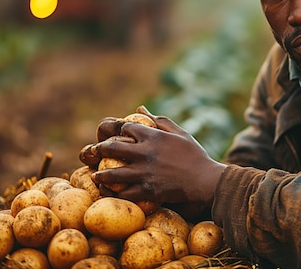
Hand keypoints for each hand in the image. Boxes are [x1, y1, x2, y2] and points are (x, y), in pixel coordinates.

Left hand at [92, 110, 226, 206]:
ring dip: (101, 175)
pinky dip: (114, 194)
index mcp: (153, 136)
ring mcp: (145, 174)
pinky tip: (110, 192)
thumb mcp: (180, 133)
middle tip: (97, 151)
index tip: (119, 135)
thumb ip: (159, 120)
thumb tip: (140, 107)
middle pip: (113, 148)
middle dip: (101, 149)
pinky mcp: (148, 191)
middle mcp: (145, 153)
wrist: (205, 181)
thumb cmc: (194, 155)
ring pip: (113, 174)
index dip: (120, 130)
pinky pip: (124, 194)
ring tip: (96, 176)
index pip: (126, 128)